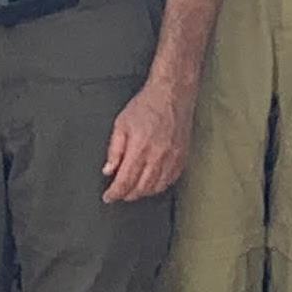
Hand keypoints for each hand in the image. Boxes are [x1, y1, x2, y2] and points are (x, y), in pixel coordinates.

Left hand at [103, 77, 193, 203]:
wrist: (172, 94)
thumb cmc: (147, 105)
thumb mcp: (121, 124)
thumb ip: (114, 150)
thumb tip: (108, 169)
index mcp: (140, 149)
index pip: (125, 181)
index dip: (115, 193)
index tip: (108, 196)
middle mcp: (158, 157)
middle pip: (141, 188)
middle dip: (127, 195)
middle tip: (119, 193)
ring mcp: (172, 158)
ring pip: (156, 188)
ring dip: (143, 192)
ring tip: (133, 190)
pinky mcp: (182, 157)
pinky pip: (171, 180)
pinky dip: (159, 186)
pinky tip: (152, 183)